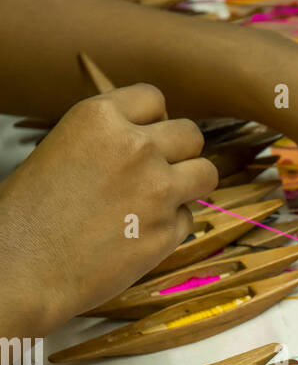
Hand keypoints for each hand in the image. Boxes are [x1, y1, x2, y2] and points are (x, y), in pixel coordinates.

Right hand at [0, 84, 218, 336]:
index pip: (153, 98)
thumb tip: (144, 138)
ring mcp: (157, 191)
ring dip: (190, 185)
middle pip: (190, 135)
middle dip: (179, 152)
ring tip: (164, 200)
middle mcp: (137, 148)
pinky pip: (188, 219)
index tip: (147, 138)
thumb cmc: (30, 212)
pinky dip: (173, 227)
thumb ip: (107, 139)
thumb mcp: (63, 148)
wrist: (23, 266)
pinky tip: (141, 234)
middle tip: (161, 172)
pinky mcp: (167, 232)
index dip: (152, 120)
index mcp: (102, 118)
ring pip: (206, 174)